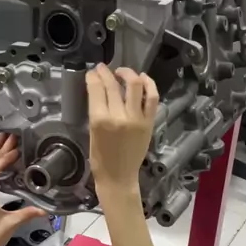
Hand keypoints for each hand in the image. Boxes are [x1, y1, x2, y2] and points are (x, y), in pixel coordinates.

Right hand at [86, 64, 158, 192]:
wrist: (119, 177)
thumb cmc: (101, 159)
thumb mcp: (92, 132)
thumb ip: (96, 110)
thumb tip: (98, 90)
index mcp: (100, 120)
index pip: (96, 89)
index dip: (93, 77)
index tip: (92, 72)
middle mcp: (119, 116)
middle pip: (113, 85)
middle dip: (105, 73)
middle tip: (102, 68)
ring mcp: (136, 119)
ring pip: (134, 85)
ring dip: (128, 74)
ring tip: (122, 72)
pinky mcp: (149, 122)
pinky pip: (152, 97)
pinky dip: (149, 84)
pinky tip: (143, 78)